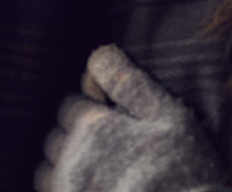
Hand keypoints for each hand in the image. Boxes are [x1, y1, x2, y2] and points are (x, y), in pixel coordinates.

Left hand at [34, 45, 229, 191]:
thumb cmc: (184, 169)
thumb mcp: (168, 116)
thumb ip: (128, 82)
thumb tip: (97, 53)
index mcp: (92, 127)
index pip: (70, 107)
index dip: (89, 111)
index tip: (111, 122)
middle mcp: (72, 159)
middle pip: (56, 139)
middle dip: (74, 139)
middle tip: (108, 150)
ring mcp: (69, 190)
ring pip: (47, 172)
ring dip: (64, 169)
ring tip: (96, 174)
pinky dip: (65, 190)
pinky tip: (92, 189)